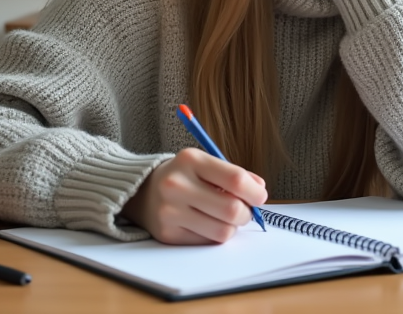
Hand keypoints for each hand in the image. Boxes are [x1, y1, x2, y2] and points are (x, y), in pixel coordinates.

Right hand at [120, 148, 267, 243]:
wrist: (142, 191)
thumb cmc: (184, 176)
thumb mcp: (205, 164)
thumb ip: (234, 174)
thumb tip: (259, 190)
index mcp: (190, 160)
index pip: (235, 179)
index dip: (255, 192)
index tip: (259, 196)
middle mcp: (177, 185)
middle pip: (232, 209)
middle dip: (246, 213)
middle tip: (244, 210)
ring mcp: (170, 211)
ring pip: (222, 231)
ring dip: (232, 227)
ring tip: (224, 217)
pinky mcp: (167, 234)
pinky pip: (207, 242)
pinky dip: (214, 234)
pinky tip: (206, 223)